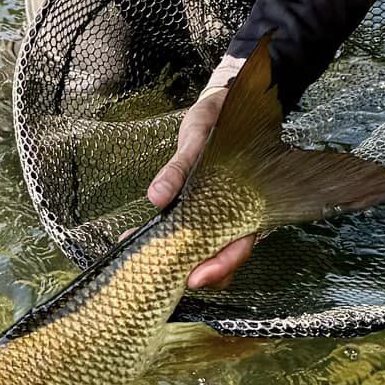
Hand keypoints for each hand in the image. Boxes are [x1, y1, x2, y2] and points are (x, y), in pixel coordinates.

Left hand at [146, 54, 254, 290]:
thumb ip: (179, 169)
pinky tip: (139, 241)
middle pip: (219, 258)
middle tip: (161, 278)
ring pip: (202, 249)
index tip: (195, 278)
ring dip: (175, 259)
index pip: (238, 246)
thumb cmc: (219, 122)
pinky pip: (185, 231)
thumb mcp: (196, 138)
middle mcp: (232, 214)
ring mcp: (214, 214)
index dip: (219, 267)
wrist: (221, 107)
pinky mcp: (196, 209)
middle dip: (193, 273)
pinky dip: (164, 240)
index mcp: (245, 203)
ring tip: (142, 262)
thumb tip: (156, 197)